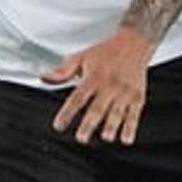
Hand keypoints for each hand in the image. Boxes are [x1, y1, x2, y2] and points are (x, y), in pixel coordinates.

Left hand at [42, 26, 155, 145]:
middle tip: (82, 138)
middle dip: (89, 124)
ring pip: (117, 112)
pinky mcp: (137, 97)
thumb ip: (62, 71)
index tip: (59, 125)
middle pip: (97, 108)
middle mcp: (109, 86)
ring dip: (112, 126)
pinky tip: (126, 138)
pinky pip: (134, 114)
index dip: (67, 112)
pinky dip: (131, 127)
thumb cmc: (106, 53)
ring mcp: (124, 92)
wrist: (133, 43)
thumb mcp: (81, 58)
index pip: (77, 98)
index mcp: (93, 78)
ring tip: (106, 137)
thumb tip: (44, 78)